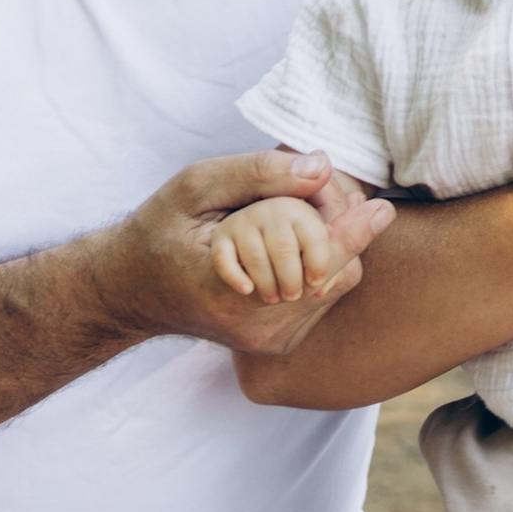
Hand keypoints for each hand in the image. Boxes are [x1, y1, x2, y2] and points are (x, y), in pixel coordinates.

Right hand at [90, 150, 392, 360]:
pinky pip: (322, 299)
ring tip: (293, 220)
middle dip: (339, 230)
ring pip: (335, 285)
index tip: (380, 208)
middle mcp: (254, 324)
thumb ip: (257, 174)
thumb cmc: (161, 230)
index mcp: (228, 288)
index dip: (350, 231)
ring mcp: (267, 340)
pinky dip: (317, 268)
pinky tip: (288, 249)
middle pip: (336, 273)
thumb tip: (321, 167)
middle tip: (325, 194)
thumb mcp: (196, 186)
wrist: (132, 291)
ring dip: (329, 249)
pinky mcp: (275, 345)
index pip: (311, 260)